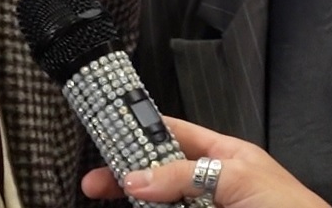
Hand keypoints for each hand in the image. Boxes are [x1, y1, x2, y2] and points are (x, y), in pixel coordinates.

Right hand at [81, 116, 328, 207]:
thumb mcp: (236, 177)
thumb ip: (186, 174)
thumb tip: (138, 176)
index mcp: (223, 155)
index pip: (174, 135)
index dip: (142, 132)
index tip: (110, 134)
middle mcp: (211, 184)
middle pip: (158, 176)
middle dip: (126, 177)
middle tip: (95, 184)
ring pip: (160, 206)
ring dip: (136, 203)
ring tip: (111, 200)